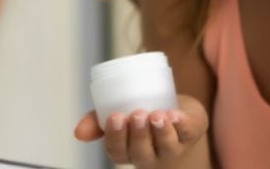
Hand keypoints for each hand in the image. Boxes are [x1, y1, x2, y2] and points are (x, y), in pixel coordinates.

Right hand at [73, 94, 208, 167]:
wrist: (178, 114)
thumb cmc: (143, 115)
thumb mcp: (119, 114)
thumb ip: (97, 119)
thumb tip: (78, 132)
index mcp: (128, 150)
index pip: (118, 151)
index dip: (116, 137)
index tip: (115, 117)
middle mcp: (150, 154)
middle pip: (142, 152)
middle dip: (139, 134)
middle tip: (137, 114)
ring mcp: (173, 146)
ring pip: (166, 146)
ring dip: (161, 131)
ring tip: (157, 115)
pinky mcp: (192, 132)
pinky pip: (188, 132)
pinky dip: (182, 124)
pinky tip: (176, 116)